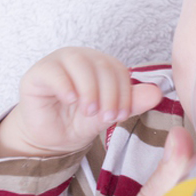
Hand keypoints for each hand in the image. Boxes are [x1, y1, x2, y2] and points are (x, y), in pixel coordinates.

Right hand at [0, 47, 162, 157]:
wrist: (52, 138)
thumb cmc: (80, 121)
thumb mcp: (109, 113)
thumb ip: (132, 102)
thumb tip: (158, 93)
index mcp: (100, 63)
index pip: (117, 70)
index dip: (124, 92)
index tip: (122, 115)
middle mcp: (80, 57)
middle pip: (101, 65)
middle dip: (108, 94)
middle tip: (107, 117)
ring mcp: (58, 62)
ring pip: (79, 63)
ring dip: (89, 89)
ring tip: (90, 111)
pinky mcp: (38, 72)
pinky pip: (53, 71)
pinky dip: (65, 85)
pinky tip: (71, 100)